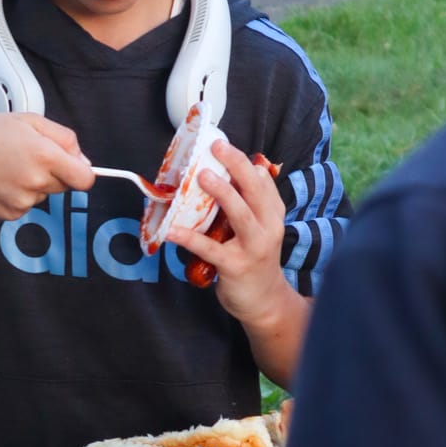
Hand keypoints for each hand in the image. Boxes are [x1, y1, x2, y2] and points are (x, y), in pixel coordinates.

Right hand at [0, 113, 93, 218]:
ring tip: (8, 167)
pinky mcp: (10, 213)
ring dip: (33, 184)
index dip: (82, 173)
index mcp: (46, 156)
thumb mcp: (30, 120)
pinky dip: (17, 195)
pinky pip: (25, 206)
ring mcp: (23, 201)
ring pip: (43, 195)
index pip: (85, 179)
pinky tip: (0, 180)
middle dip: (54, 173)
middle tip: (27, 157)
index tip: (74, 168)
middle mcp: (36, 182)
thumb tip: (84, 162)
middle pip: (64, 186)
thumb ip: (65, 139)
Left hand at [169, 139, 288, 327]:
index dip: (244, 161)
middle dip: (236, 166)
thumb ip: (255, 202)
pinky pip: (210, 249)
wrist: (265, 301)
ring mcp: (253, 247)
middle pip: (255, 190)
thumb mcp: (263, 228)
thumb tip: (249, 168)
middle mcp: (267, 228)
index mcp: (273, 215)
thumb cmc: (257, 259)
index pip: (263, 182)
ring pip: (240, 214)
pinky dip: (190, 238)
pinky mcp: (235, 266)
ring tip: (202, 177)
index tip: (222, 145)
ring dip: (222, 193)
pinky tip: (172, 230)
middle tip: (216, 149)